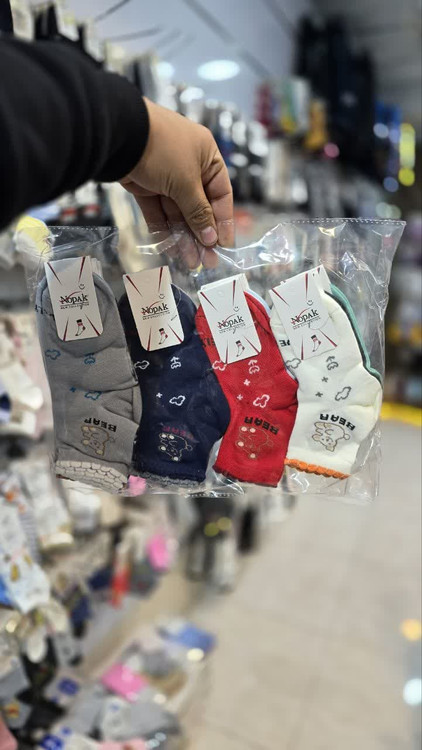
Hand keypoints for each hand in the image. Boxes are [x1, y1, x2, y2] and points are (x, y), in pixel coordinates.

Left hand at [120, 98, 233, 248]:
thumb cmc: (162, 149)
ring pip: (178, 212)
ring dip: (184, 237)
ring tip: (189, 262)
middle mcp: (189, 166)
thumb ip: (199, 212)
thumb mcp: (187, 182)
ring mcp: (165, 176)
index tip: (223, 246)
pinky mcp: (145, 185)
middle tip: (206, 262)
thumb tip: (211, 238)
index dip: (223, 221)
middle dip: (202, 235)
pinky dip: (164, 229)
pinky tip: (171, 249)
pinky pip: (158, 211)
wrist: (118, 134)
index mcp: (207, 157)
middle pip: (199, 207)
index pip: (221, 195)